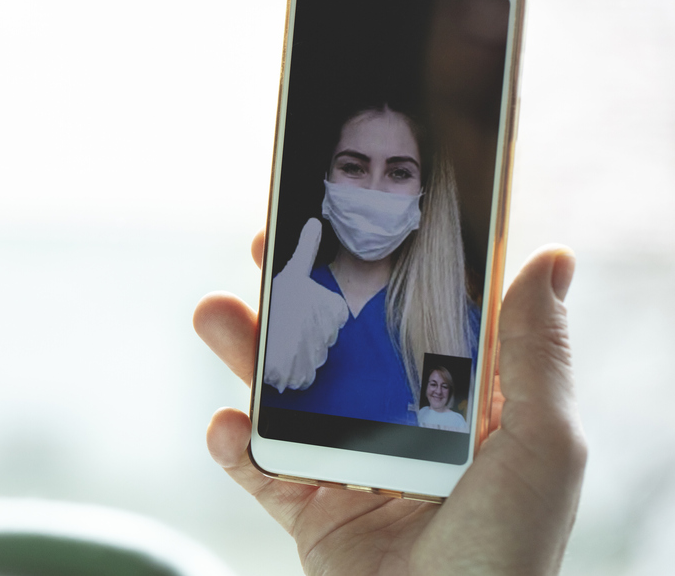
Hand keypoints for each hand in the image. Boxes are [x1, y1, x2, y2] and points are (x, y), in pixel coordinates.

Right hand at [194, 232, 585, 575]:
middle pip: (338, 347)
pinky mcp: (312, 512)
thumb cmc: (510, 551)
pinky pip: (260, 469)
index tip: (343, 221)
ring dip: (247, 355)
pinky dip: (234, 445)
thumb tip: (549, 258)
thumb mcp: (540, 444)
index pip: (412, 318)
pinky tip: (223, 425)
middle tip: (263, 251)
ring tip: (214, 316)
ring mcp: (353, 470)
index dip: (377, 267)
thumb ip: (535, 353)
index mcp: (460, 407)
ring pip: (288, 397)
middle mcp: (404, 431)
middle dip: (296, 297)